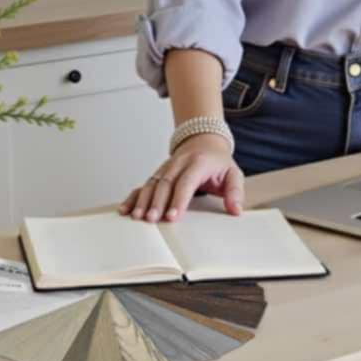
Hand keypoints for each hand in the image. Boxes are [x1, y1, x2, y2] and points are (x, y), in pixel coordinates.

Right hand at [118, 133, 244, 220]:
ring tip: (137, 217)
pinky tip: (124, 209)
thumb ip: (235, 192)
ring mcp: (166, 168)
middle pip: (165, 183)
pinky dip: (133, 197)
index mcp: (198, 163)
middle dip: (156, 202)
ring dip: (142, 201)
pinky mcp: (158, 173)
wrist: (204, 140)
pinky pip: (143, 185)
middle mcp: (178, 163)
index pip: (186, 182)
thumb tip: (236, 211)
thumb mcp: (233, 173)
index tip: (173, 216)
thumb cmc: (219, 162)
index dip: (179, 199)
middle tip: (151, 220)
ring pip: (151, 183)